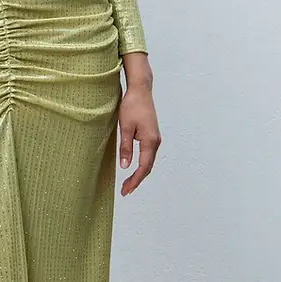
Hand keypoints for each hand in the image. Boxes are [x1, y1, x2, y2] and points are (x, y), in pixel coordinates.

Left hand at [118, 57, 160, 194]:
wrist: (141, 90)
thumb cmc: (132, 106)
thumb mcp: (125, 127)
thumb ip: (126, 147)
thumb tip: (125, 166)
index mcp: (150, 141)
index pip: (143, 167)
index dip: (135, 180)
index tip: (126, 190)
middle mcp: (156, 142)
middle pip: (148, 167)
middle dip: (137, 180)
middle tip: (125, 191)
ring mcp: (155, 139)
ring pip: (149, 162)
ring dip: (139, 173)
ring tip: (128, 183)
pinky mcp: (152, 135)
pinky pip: (148, 155)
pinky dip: (142, 165)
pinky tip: (134, 168)